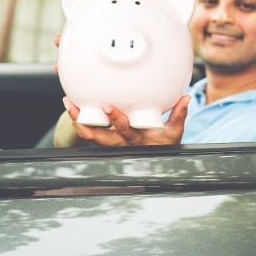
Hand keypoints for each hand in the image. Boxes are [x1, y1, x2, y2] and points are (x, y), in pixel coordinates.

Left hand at [61, 95, 189, 145]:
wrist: (154, 157)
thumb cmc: (163, 143)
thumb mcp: (174, 132)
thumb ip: (179, 114)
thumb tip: (186, 98)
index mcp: (136, 139)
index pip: (124, 129)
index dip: (115, 118)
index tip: (107, 105)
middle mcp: (120, 142)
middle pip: (98, 136)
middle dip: (85, 122)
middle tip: (74, 107)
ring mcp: (110, 142)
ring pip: (89, 135)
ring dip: (78, 120)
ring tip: (69, 104)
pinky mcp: (103, 139)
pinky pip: (88, 132)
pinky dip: (79, 121)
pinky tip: (72, 107)